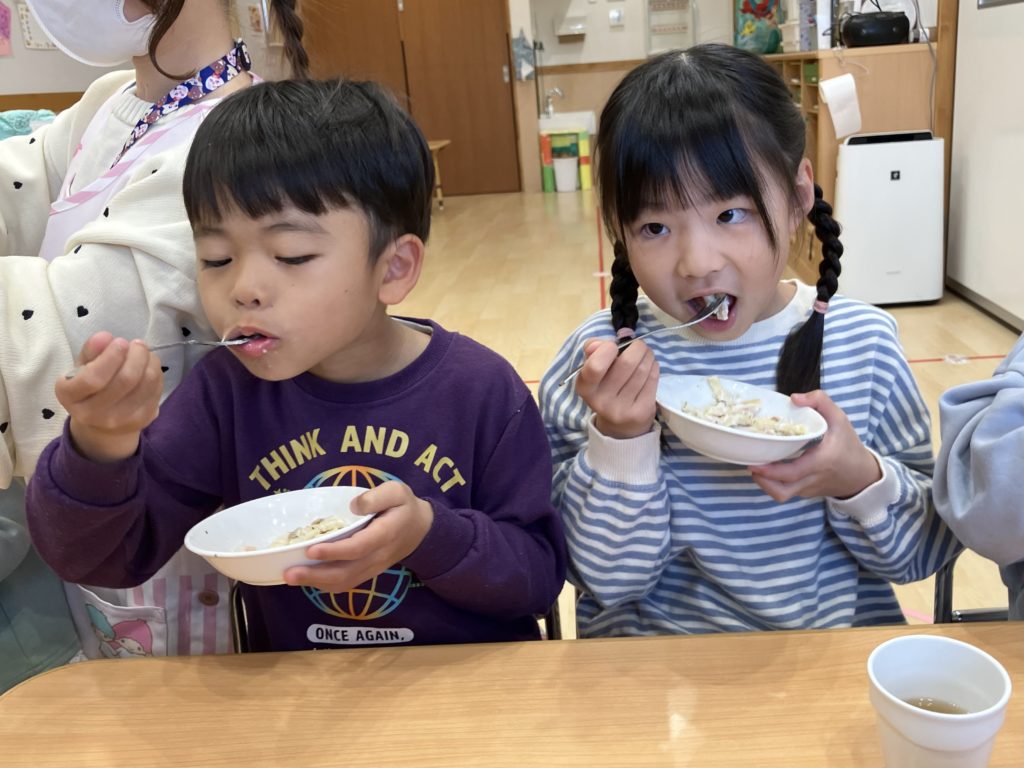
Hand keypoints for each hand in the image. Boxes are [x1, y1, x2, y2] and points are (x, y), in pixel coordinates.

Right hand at [55, 332, 163, 461]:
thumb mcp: (81, 368)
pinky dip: (157, 373)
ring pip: (146, 384)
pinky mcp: (142, 421)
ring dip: (150, 362)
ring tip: (144, 353)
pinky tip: (149, 367)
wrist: (101, 425)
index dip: (111, 356)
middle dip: (136, 355)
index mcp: (69, 396)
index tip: (120, 342)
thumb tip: (104, 337)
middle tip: (137, 344)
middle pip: (125, 380)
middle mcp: (92, 414)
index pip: (92, 377)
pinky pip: (156, 391)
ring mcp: (119, 421)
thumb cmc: (89, 388)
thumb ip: (90, 351)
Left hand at [283, 481, 433, 592]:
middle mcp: (378, 556)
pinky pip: (346, 584)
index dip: (334, 551)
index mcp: (385, 534)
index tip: (311, 549)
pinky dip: (324, 585)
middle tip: (289, 573)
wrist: (420, 530)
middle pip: (346, 572)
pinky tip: (306, 579)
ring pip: (344, 582)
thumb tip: (353, 506)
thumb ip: (376, 496)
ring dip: (316, 583)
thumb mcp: (397, 491)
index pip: (358, 548)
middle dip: (316, 575)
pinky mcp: (366, 573)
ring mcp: (372, 568)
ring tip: (291, 577)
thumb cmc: (404, 507)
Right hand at [575, 338, 657, 438]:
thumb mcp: (592, 369)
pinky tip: (650, 367)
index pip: (595, 366)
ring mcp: (622, 409)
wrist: (619, 425)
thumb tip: (606, 341)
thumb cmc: (605, 388)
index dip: (607, 349)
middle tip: (639, 346)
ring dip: (648, 355)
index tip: (612, 347)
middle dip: (637, 347)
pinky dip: (654, 367)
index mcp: (585, 388)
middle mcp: (601, 401)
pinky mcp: (641, 412)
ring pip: (642, 370)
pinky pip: (652, 380)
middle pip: (627, 363)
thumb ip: (594, 349)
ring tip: (646, 354)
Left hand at [748, 390, 881, 501]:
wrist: (862, 474)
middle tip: (750, 463)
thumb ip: (820, 401)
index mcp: (821, 461)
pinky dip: (773, 483)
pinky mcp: (805, 493)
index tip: (754, 462)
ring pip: (781, 495)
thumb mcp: (839, 418)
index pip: (793, 472)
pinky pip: (785, 492)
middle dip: (762, 479)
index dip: (770, 471)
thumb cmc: (848, 444)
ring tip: (757, 467)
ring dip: (765, 484)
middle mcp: (812, 479)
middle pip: (782, 490)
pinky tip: (768, 469)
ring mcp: (808, 489)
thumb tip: (794, 398)